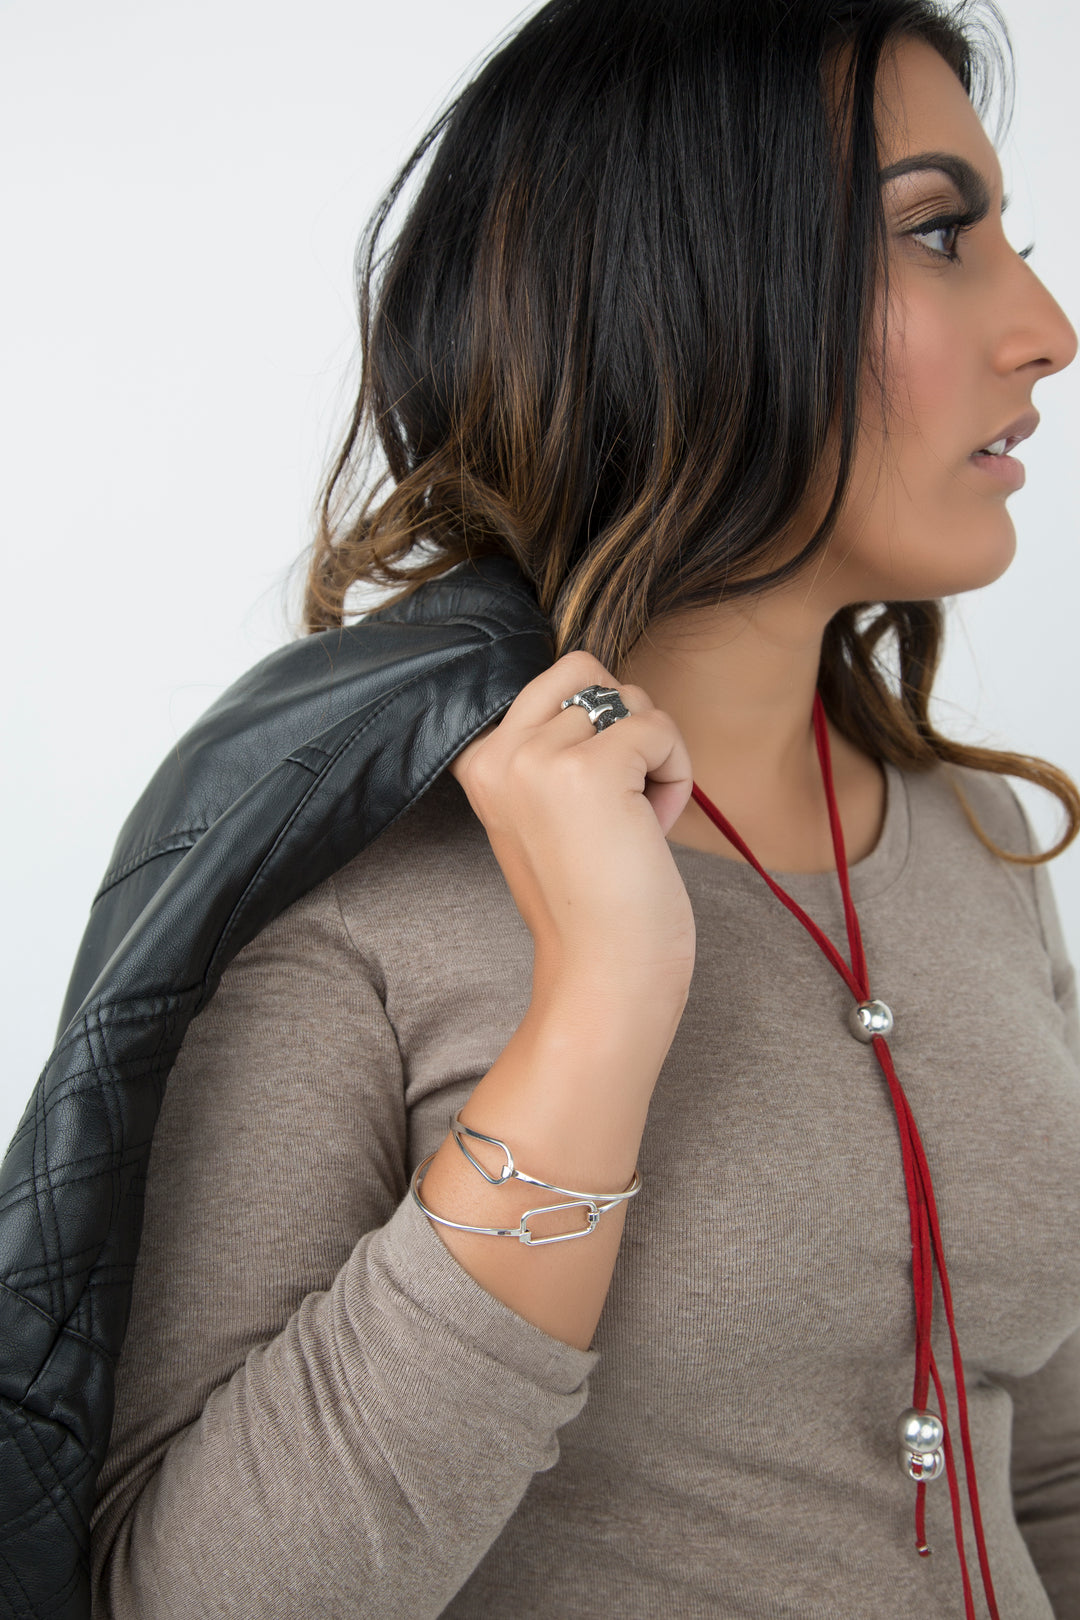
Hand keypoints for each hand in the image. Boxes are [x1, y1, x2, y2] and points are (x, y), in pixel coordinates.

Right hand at [448, 651, 695, 995]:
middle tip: (619, 801)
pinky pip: (661, 730)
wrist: (603, 972)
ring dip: (654, 758)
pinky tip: (651, 829)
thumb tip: (604, 686)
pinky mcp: (591, 770)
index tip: (590, 806)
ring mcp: (541, 757)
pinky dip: (676, 776)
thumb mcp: (545, 809)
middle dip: (624, 726)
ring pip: (632, 701)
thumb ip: (554, 746)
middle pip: (590, 672)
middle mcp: (500, 752)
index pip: (556, 679)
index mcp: (480, 760)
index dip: (596, 729)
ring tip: (633, 824)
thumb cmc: (592, 898)